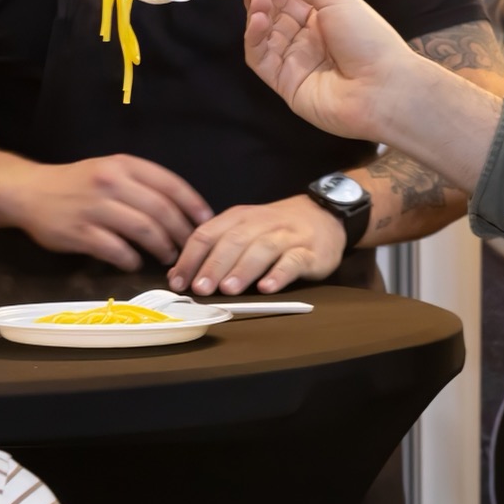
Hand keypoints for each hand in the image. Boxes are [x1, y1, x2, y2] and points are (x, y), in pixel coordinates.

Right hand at [0, 152, 213, 270]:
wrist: (30, 192)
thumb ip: (142, 184)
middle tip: (189, 247)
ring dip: (161, 247)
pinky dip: (130, 259)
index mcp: (124, 165)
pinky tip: (134, 264)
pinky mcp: (79, 232)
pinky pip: (115, 250)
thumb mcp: (110, 170)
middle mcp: (111, 182)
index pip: (170, 184)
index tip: (206, 221)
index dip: (193, 205)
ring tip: (168, 257)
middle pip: (160, 210)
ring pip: (142, 230)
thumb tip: (181, 209)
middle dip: (181, 232)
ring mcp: (94, 207)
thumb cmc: (78, 183)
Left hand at [168, 193, 345, 295]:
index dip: (191, 257)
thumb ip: (214, 249)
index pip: (209, 233)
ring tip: (228, 289)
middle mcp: (262, 223)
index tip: (178, 281)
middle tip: (200, 288)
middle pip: (234, 241)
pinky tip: (267, 288)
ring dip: (243, 269)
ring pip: (262, 249)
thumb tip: (179, 275)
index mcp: (239, 217)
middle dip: (214, 265)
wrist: (324, 213)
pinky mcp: (310, 252)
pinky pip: (294, 261)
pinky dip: (279, 274)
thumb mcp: (244, 230)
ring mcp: (287, 236)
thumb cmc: (276, 228)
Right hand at [236, 0, 424, 142]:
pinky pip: (260, 58)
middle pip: (271, 14)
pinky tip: (257, 20)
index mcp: (323, 15)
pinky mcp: (285, 84)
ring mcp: (295, 61)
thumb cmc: (368, 38)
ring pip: (262, 35)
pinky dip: (254, 38)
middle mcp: (308, 38)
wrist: (383, 87)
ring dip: (255, 13)